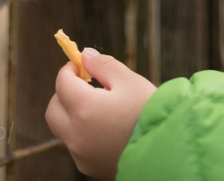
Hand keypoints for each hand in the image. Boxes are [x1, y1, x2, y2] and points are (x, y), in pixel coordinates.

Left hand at [46, 48, 156, 179]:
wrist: (169, 152)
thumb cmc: (151, 113)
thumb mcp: (130, 81)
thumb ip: (104, 65)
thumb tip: (85, 55)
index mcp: (84, 108)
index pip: (62, 83)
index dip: (69, 70)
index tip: (80, 65)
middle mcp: (76, 134)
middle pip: (53, 110)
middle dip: (63, 94)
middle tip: (83, 86)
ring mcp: (81, 155)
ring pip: (64, 131)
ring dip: (73, 116)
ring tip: (100, 108)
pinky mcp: (90, 168)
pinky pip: (78, 147)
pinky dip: (84, 135)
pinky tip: (107, 129)